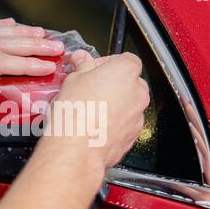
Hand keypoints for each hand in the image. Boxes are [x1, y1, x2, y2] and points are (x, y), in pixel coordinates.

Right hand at [44, 50, 149, 171]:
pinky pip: (125, 125)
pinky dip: (113, 124)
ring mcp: (137, 117)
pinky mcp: (132, 137)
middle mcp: (137, 93)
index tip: (92, 68)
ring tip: (90, 110)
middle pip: (130, 82)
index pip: (125, 59)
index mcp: (125, 72)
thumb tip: (82, 60)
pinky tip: (93, 126)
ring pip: (128, 105)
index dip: (107, 63)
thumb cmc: (76, 114)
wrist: (77, 149)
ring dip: (113, 105)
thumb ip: (82, 67)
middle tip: (90, 88)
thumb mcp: (72, 80)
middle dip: (112, 84)